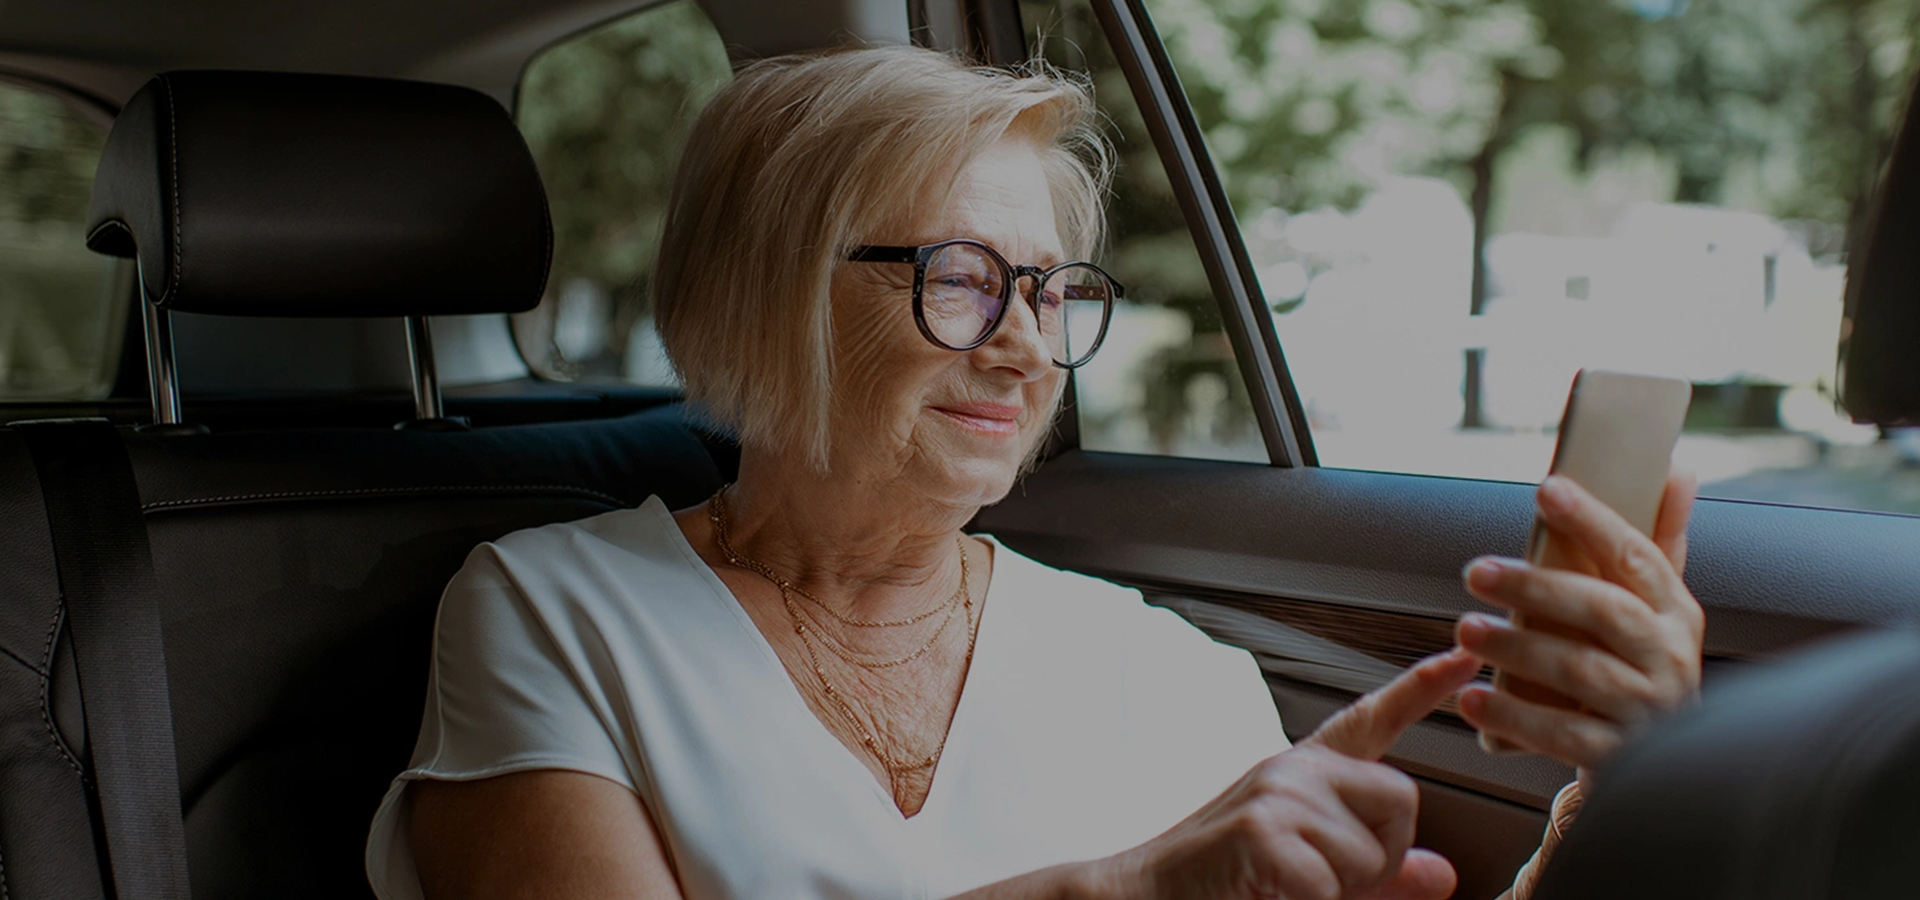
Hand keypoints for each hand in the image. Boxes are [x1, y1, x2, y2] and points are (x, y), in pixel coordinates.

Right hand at [1101, 650, 1478, 899]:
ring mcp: (1276, 792)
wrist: (1142, 897)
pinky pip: (1331, 883)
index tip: (1464, 656)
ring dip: (1342, 891)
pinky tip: (1269, 892)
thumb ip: (1381, 874)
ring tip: (1285, 887)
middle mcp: (1293, 768)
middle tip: (1326, 880)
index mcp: (1305, 773)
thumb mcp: (1313, 874)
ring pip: (1372, 851)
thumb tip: (1441, 873)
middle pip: (1400, 796)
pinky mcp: (1261, 828)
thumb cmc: (1225, 883)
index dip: (1423, 686)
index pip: (1371, 720)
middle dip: (1383, 853)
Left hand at [1456, 471, 1704, 778]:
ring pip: (1580, 672)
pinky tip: (1472, 701)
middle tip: (1476, 572)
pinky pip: (1562, 735)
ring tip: (1467, 630)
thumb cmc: (1639, 668)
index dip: (1594, 520)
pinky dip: (1513, 718)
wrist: (1660, 765)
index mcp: (1677, 612)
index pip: (1638, 556)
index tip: (1547, 489)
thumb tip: (1676, 469)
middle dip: (1537, 588)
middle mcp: (1670, 658)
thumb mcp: (1655, 609)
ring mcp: (1648, 710)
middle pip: (1605, 612)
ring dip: (1516, 649)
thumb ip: (1658, 541)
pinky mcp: (1618, 756)